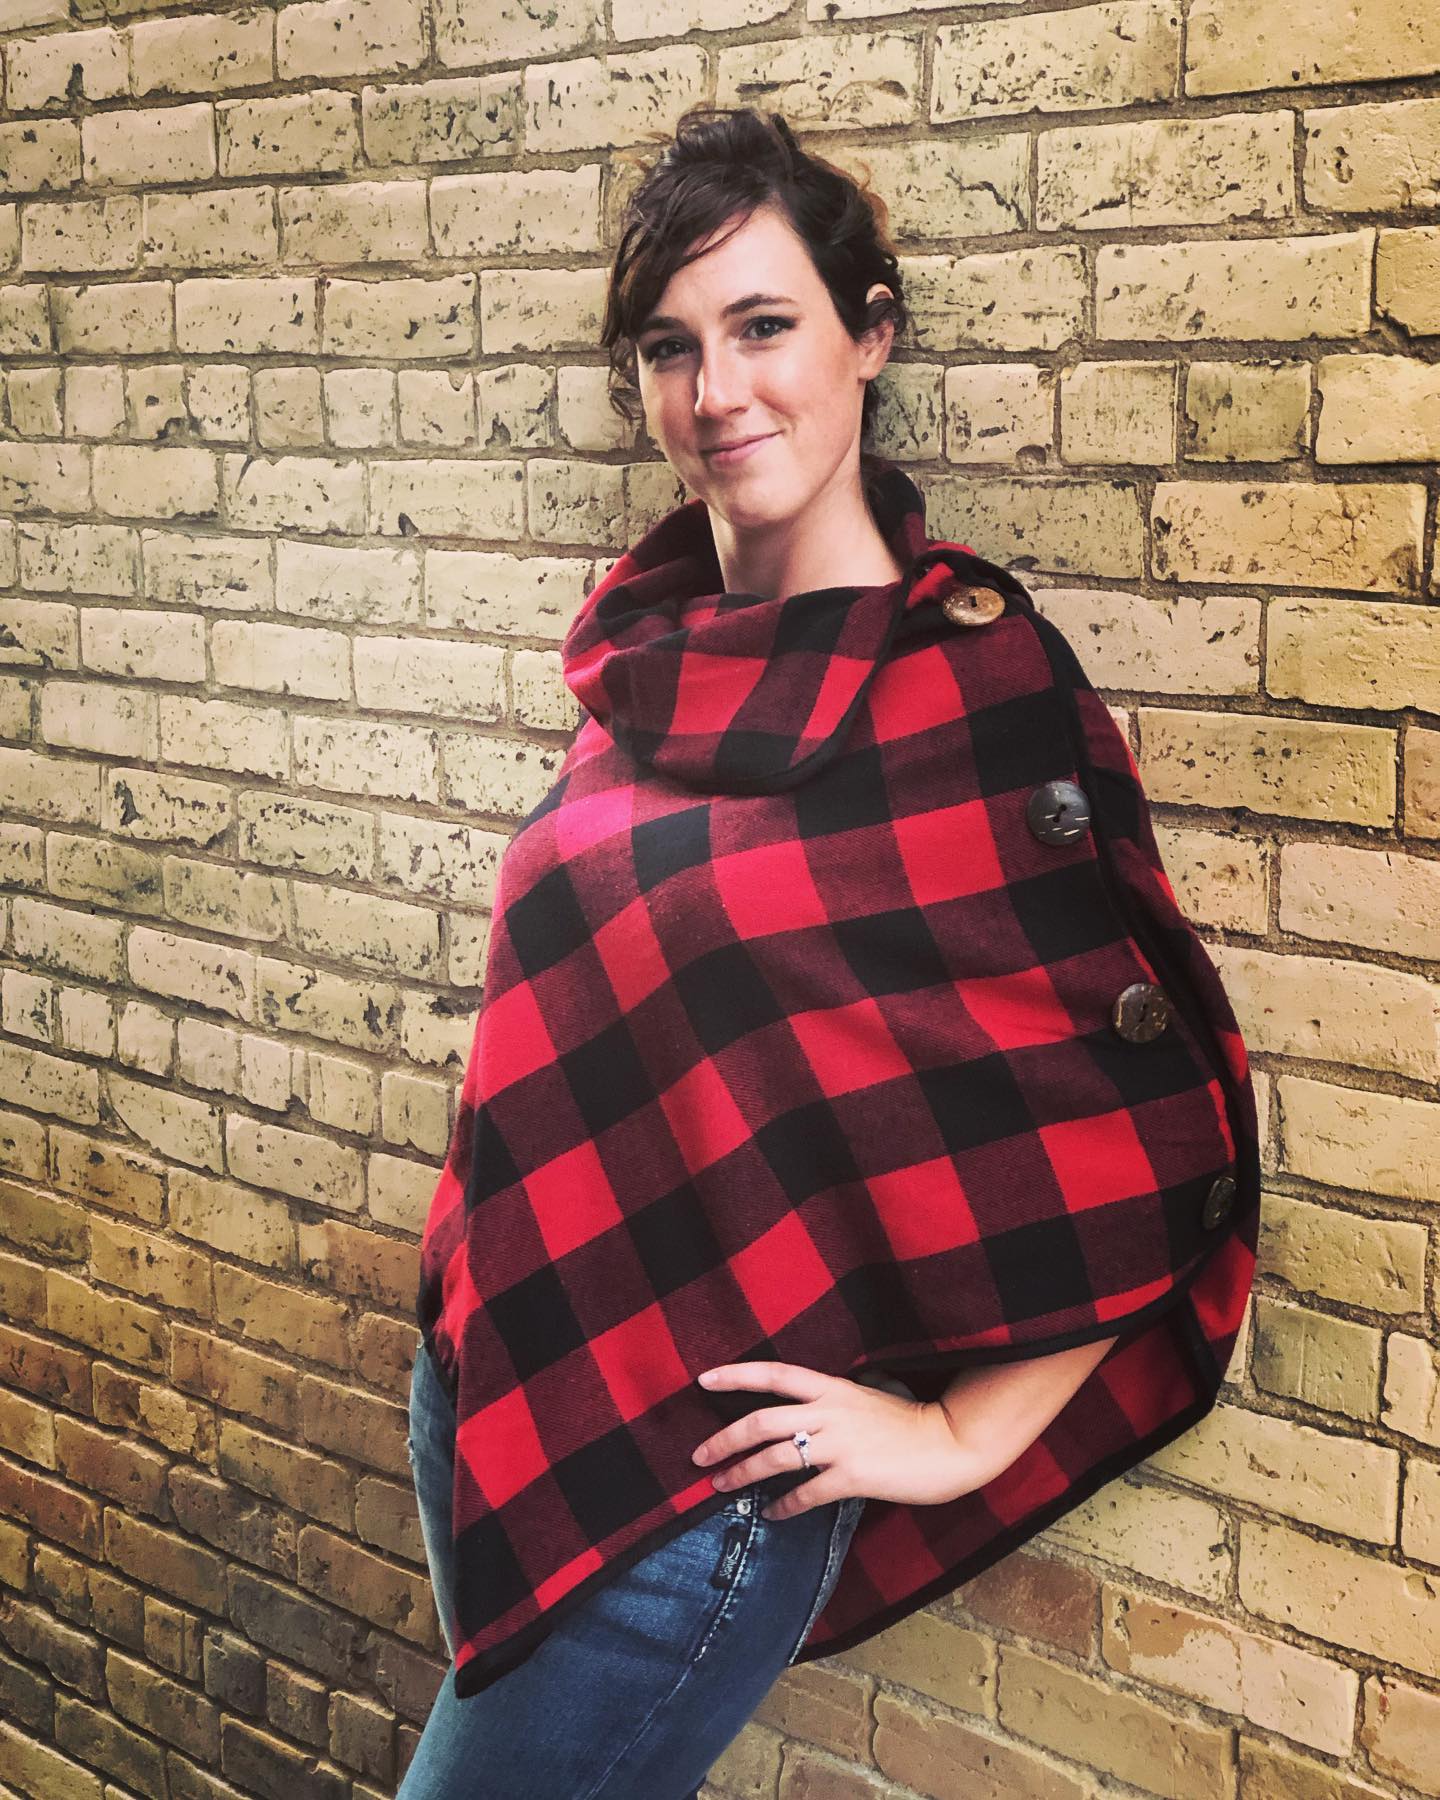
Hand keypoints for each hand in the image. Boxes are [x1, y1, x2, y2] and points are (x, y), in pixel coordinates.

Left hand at [691, 1360, 985, 1520]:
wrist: (949, 1442)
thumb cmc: (907, 1422)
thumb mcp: (863, 1398)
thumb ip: (829, 1404)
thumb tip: (796, 1416)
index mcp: (831, 1387)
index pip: (773, 1374)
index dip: (735, 1375)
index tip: (703, 1379)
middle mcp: (829, 1411)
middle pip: (761, 1420)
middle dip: (724, 1439)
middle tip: (698, 1456)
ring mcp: (840, 1444)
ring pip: (774, 1457)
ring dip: (742, 1474)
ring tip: (721, 1486)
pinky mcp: (853, 1476)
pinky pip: (806, 1494)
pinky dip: (784, 1506)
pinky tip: (773, 1514)